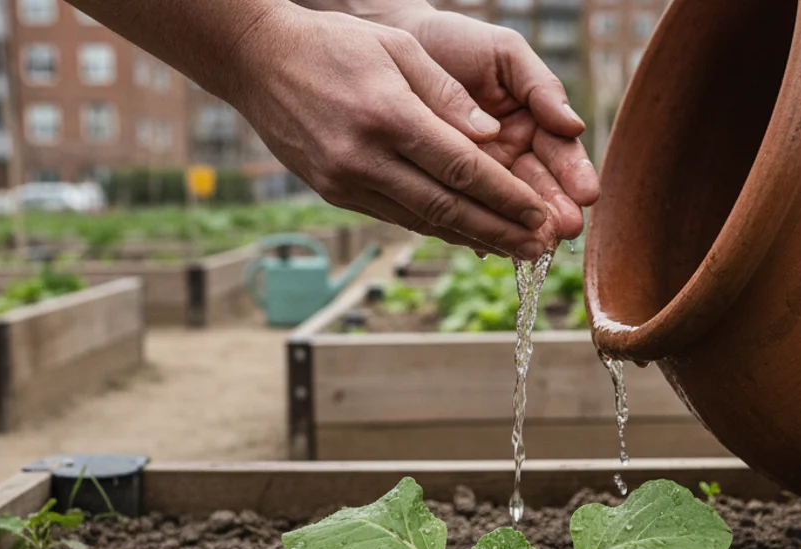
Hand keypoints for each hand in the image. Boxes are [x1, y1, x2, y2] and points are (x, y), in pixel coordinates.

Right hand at [228, 6, 554, 259]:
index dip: (507, 197)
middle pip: (448, 206)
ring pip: (423, 220)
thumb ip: (448, 95)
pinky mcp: (335, 193)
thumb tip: (494, 138)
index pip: (462, 168)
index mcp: (389, 115)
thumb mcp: (399, 48)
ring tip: (517, 252)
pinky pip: (398, 216)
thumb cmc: (336, 45)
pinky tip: (469, 236)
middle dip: (500, 231)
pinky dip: (437, 229)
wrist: (258, 61)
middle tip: (542, 249)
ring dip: (474, 239)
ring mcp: (346, 181)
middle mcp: (366, 158)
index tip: (541, 214)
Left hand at [387, 9, 600, 241]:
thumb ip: (540, 86)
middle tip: (566, 229)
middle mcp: (512, 155)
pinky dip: (477, 230)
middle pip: (539, 188)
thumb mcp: (506, 54)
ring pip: (505, 208)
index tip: (586, 194)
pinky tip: (487, 245)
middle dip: (555, 210)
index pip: (561, 155)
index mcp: (534, 124)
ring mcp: (481, 174)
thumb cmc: (459, 43)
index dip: (574, 174)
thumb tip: (574, 125)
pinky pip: (464, 212)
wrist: (402, 44)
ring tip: (536, 245)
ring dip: (522, 228)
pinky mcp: (449, 187)